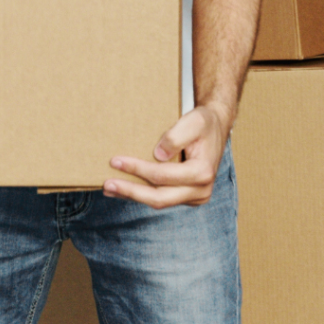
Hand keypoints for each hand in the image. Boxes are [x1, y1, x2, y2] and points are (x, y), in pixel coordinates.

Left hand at [103, 105, 229, 208]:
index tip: (116, 161)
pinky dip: (143, 194)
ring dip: (134, 196)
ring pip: (160, 201)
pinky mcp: (188, 196)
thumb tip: (158, 155)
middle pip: (159, 197)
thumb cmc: (204, 122)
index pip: (162, 175)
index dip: (137, 169)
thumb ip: (176, 136)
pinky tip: (126, 189)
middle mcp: (201, 190)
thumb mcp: (193, 121)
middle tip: (107, 184)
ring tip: (110, 189)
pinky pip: (163, 198)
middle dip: (131, 191)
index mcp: (202, 172)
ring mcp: (195, 196)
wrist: (216, 128)